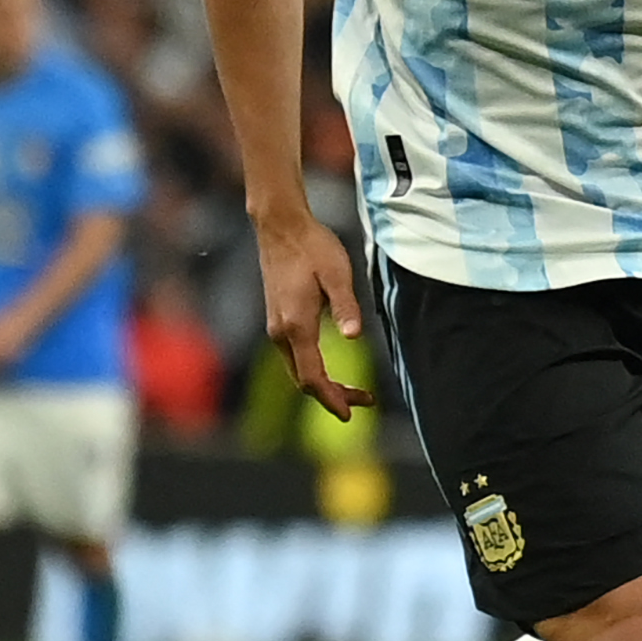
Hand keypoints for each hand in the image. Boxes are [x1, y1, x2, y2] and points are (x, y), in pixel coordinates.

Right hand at [254, 212, 372, 421]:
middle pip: (304, 379)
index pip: (312, 377)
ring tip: (355, 390)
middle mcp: (280, 331)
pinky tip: (331, 369)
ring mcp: (275, 326)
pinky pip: (294, 356)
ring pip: (297, 369)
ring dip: (323, 384)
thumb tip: (354, 337)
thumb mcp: (337, 274)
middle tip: (366, 401)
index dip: (331, 398)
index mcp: (296, 325)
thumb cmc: (313, 247)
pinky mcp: (277, 318)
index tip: (350, 414)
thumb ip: (346, 306)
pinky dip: (313, 369)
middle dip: (332, 396)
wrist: (280, 226)